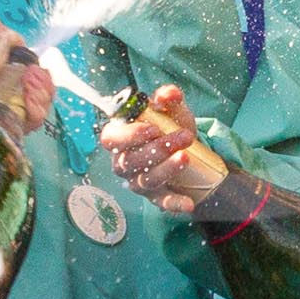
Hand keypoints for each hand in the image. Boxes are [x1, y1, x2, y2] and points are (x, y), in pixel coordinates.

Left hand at [0, 21, 54, 134]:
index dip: (43, 78)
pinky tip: (29, 99)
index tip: (36, 72)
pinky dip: (35, 111)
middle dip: (43, 87)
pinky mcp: (5, 125)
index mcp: (11, 71)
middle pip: (42, 96)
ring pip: (39, 110)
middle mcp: (12, 91)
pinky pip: (30, 123)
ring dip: (41, 97)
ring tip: (28, 88)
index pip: (38, 81)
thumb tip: (26, 51)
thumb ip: (13, 39)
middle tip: (30, 79)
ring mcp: (9, 109)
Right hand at [99, 83, 201, 212]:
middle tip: (183, 136)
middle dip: (158, 148)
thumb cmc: (169, 127)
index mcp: (120, 137)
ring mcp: (138, 182)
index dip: (129, 135)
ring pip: (147, 180)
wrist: (187, 149)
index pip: (111, 139)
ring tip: (186, 156)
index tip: (152, 129)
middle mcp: (124, 162)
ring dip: (168, 168)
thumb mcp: (171, 110)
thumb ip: (168, 98)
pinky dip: (175, 203)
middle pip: (132, 161)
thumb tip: (168, 94)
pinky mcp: (155, 197)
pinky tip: (188, 203)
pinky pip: (162, 202)